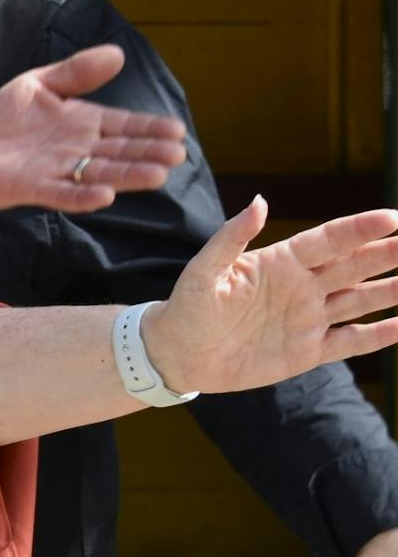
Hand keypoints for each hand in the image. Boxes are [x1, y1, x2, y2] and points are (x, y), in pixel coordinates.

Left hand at [0, 45, 187, 213]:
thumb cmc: (4, 119)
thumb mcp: (39, 84)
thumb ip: (75, 72)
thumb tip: (117, 53)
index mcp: (84, 123)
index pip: (124, 125)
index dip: (149, 128)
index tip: (177, 129)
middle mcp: (78, 150)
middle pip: (120, 152)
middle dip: (148, 153)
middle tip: (177, 154)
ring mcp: (59, 171)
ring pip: (100, 174)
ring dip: (128, 176)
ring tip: (157, 175)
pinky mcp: (34, 188)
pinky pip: (63, 193)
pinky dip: (82, 196)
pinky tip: (104, 197)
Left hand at [144, 198, 397, 394]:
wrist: (179, 354)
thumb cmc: (188, 307)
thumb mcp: (204, 271)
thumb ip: (231, 238)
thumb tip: (260, 202)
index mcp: (280, 262)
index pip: (328, 240)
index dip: (359, 229)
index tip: (391, 217)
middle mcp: (302, 286)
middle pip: (355, 265)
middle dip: (388, 253)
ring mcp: (309, 318)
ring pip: (361, 300)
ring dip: (392, 289)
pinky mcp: (309, 350)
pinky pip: (352, 341)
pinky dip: (379, 335)